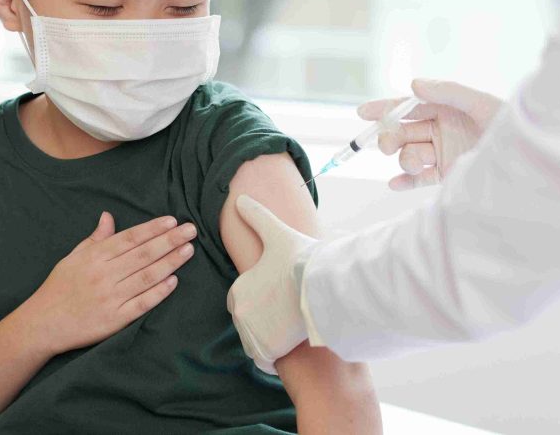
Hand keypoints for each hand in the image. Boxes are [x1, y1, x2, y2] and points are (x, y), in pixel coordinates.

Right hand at [24, 212, 197, 354]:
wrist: (42, 324)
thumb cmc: (59, 287)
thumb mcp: (73, 257)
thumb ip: (96, 238)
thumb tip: (108, 216)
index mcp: (94, 257)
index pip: (129, 239)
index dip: (152, 228)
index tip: (172, 220)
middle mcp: (104, 275)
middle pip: (143, 254)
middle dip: (169, 240)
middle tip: (191, 230)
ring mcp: (110, 298)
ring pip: (146, 276)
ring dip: (170, 262)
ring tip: (189, 250)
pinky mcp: (115, 319)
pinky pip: (141, 303)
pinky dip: (159, 292)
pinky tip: (174, 281)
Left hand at [227, 195, 319, 374]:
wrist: (322, 286)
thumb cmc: (301, 260)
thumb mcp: (277, 234)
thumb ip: (257, 217)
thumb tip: (240, 199)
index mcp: (237, 289)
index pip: (244, 301)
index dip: (262, 300)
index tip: (280, 297)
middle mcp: (239, 313)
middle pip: (250, 323)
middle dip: (264, 321)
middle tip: (288, 312)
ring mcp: (252, 333)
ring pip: (256, 342)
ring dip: (269, 339)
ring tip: (291, 326)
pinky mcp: (268, 350)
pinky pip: (264, 360)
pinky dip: (273, 356)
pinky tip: (289, 344)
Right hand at [358, 78, 502, 189]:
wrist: (526, 161)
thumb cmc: (508, 126)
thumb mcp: (480, 103)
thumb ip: (448, 92)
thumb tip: (413, 84)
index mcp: (446, 109)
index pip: (409, 107)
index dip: (385, 108)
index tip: (363, 112)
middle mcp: (441, 130)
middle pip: (404, 132)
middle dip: (390, 137)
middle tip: (386, 145)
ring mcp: (442, 153)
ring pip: (410, 155)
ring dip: (404, 159)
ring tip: (413, 163)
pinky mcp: (447, 175)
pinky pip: (420, 179)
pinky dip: (405, 182)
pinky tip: (394, 183)